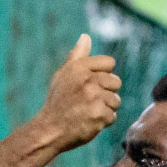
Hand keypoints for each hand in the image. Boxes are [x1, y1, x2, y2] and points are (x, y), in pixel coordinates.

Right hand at [31, 34, 120, 152]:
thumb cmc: (58, 102)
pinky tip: (90, 122)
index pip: (109, 63)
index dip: (104, 75)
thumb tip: (85, 37)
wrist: (50, 130)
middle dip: (107, 93)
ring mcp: (94, 98)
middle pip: (116, 82)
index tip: (92, 84)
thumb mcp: (63, 75)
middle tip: (90, 101)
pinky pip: (112, 116)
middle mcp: (87, 80)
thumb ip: (77, 56)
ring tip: (89, 112)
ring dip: (106, 108)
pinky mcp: (99, 114)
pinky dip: (103, 122)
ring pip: (116, 100)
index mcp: (79, 67)